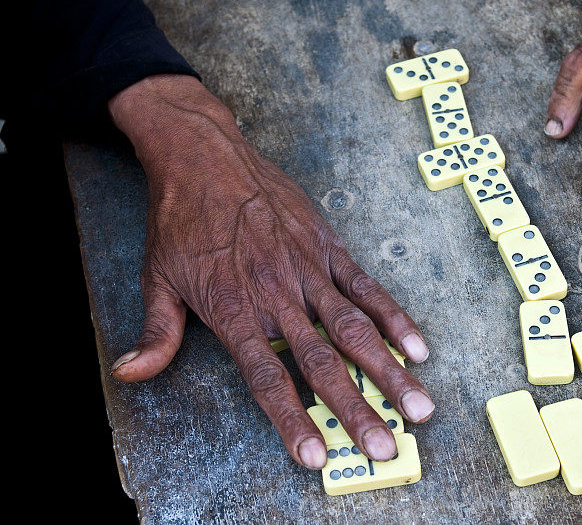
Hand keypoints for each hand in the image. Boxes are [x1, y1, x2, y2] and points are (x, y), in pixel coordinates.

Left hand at [107, 75, 433, 468]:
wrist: (204, 156)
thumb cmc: (180, 219)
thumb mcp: (157, 277)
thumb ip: (155, 332)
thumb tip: (130, 373)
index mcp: (234, 310)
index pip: (268, 377)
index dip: (293, 419)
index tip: (317, 456)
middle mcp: (277, 295)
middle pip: (323, 361)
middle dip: (357, 408)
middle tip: (386, 447)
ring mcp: (307, 269)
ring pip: (354, 328)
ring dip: (388, 371)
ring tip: (419, 406)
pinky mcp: (327, 245)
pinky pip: (365, 286)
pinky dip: (393, 317)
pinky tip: (416, 346)